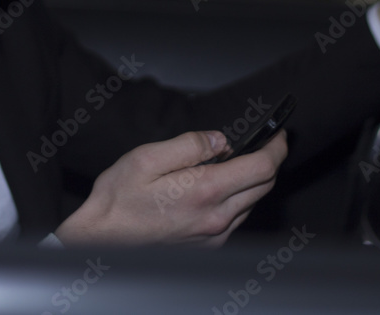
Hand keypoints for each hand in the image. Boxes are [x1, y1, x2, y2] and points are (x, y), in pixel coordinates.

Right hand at [54, 130, 286, 247]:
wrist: (101, 238)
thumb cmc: (119, 197)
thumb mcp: (148, 157)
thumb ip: (190, 144)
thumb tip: (221, 140)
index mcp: (205, 191)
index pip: (262, 167)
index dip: (276, 146)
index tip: (278, 133)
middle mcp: (216, 218)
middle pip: (264, 185)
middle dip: (270, 161)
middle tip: (265, 142)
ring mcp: (214, 235)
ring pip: (252, 203)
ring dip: (254, 180)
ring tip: (238, 161)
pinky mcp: (207, 245)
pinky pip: (237, 218)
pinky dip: (239, 199)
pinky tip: (220, 186)